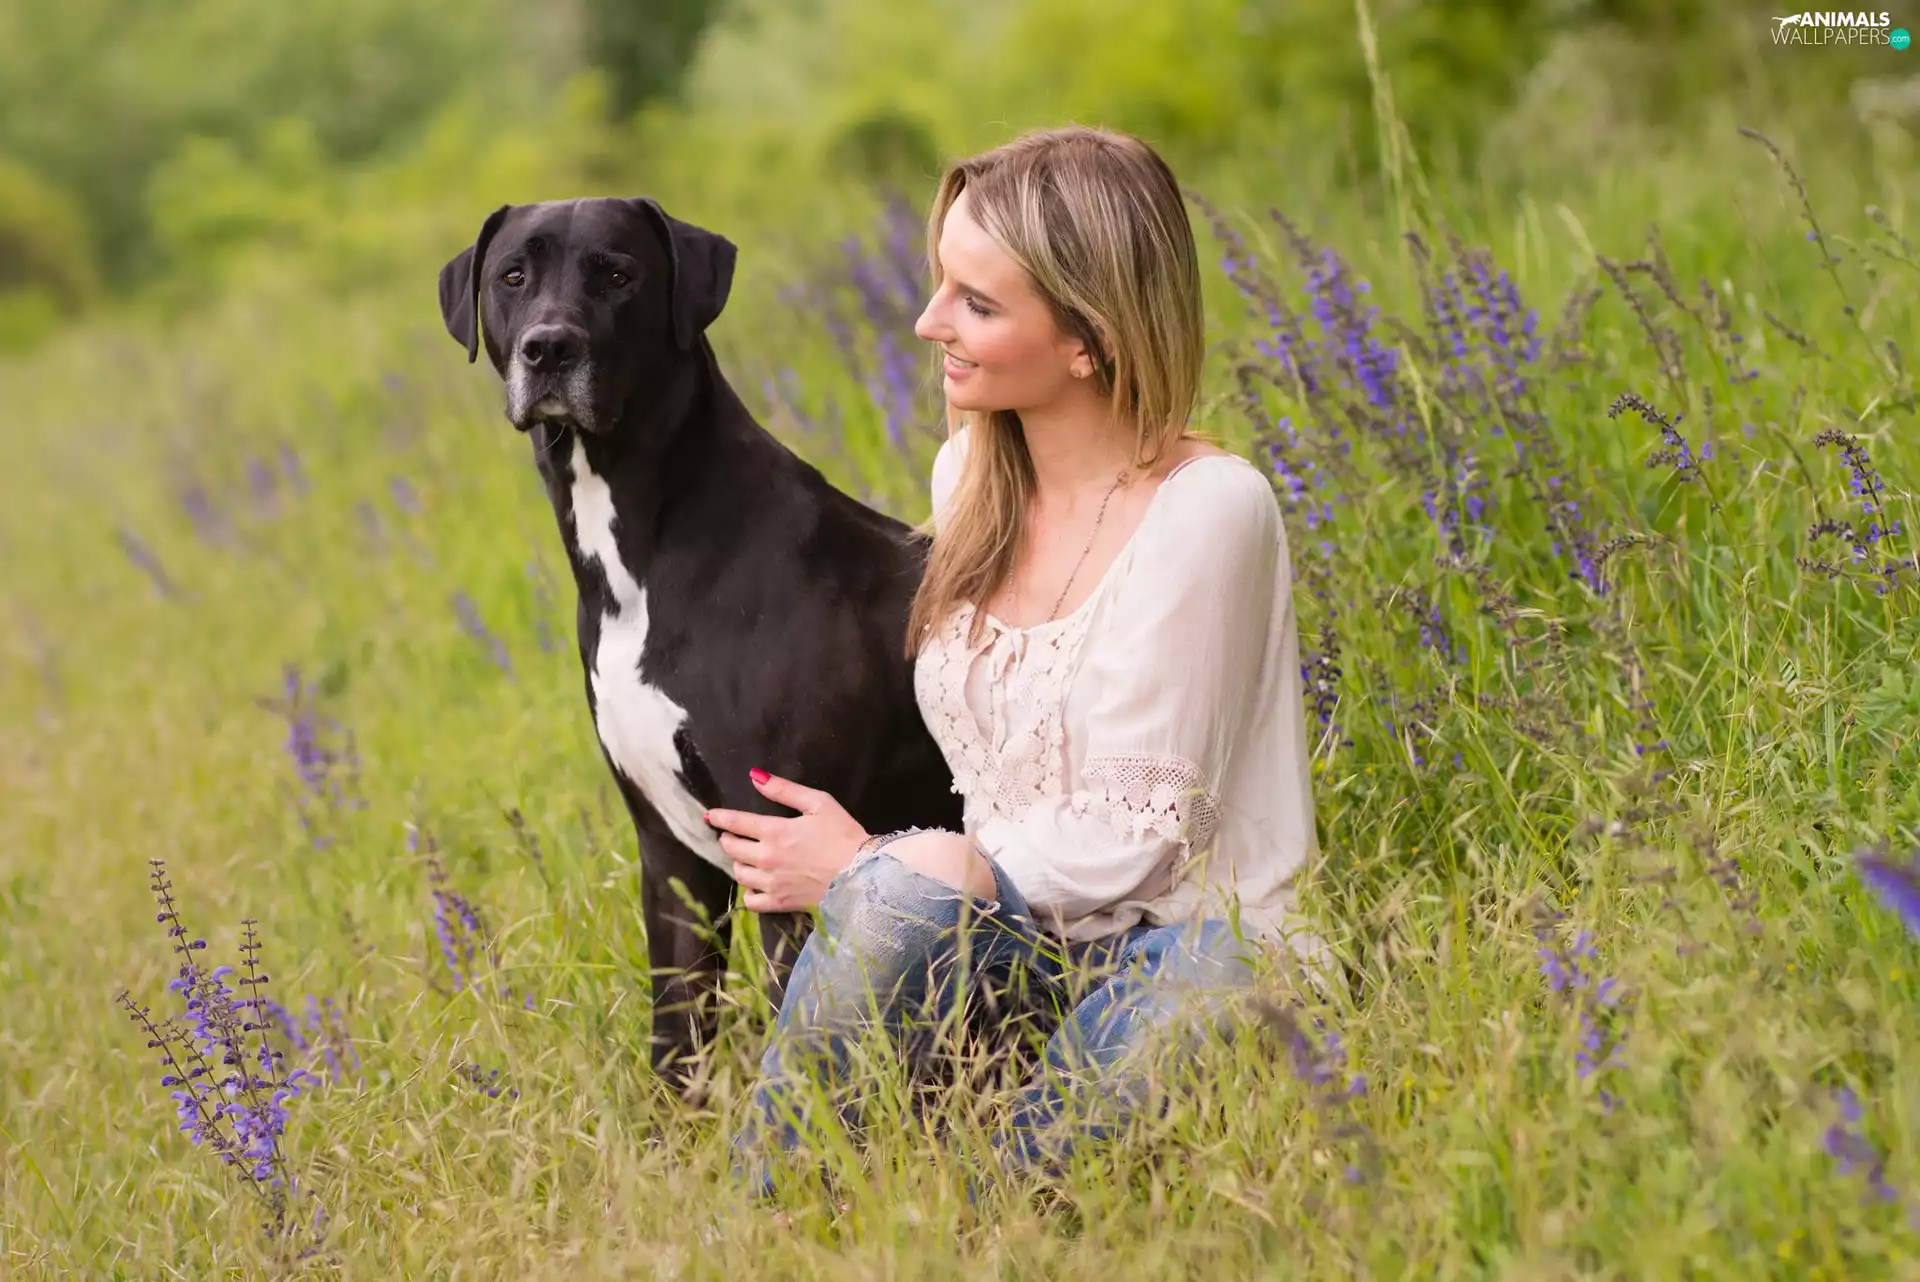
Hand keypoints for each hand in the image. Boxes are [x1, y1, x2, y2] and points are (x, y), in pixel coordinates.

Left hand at [703, 770, 868, 913]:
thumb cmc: (843, 835)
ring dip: (738, 863)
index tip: (711, 816)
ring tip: (746, 857)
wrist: (863, 874)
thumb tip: (756, 777)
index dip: (720, 818)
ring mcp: (772, 883)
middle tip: (732, 835)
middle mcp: (767, 858)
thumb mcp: (818, 803)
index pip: (735, 822)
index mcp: (775, 831)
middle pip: (731, 849)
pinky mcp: (780, 902)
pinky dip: (749, 892)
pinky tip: (756, 885)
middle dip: (727, 839)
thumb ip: (784, 790)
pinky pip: (752, 901)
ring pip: (739, 874)